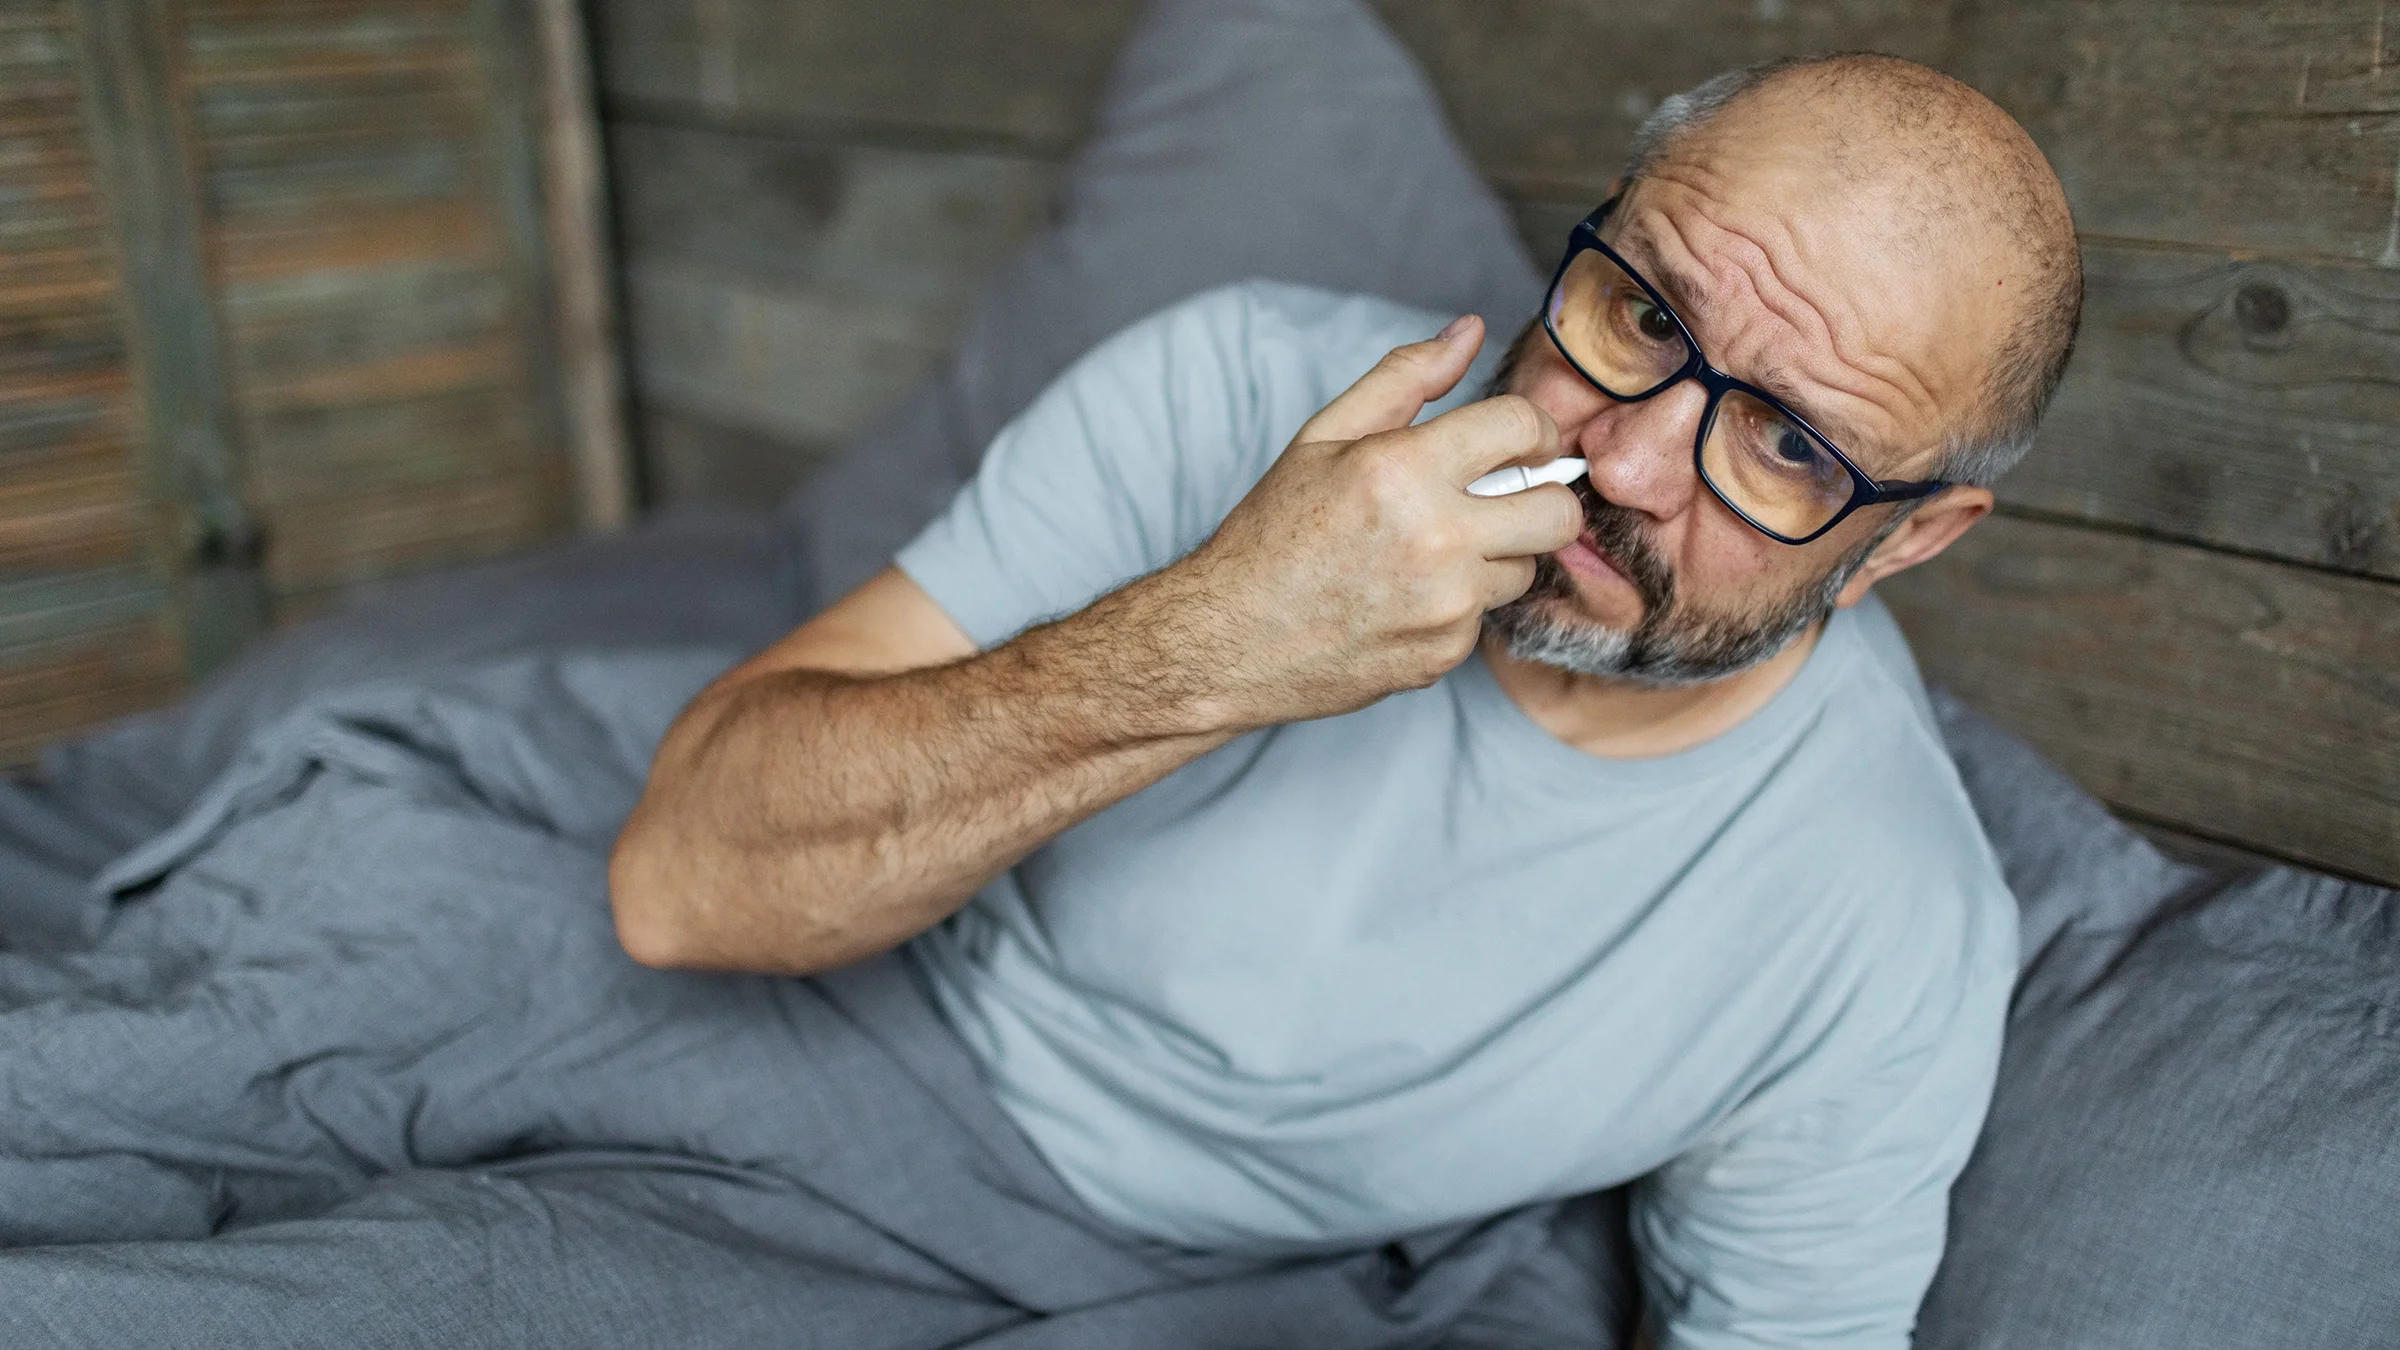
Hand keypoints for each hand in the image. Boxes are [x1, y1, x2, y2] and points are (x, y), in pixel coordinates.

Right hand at [1162, 314, 1583, 728]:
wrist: (1229, 640)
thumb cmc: (1273, 532)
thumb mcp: (1324, 436)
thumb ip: (1405, 377)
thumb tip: (1469, 329)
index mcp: (1402, 468)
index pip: (1523, 427)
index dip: (1534, 429)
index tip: (1521, 442)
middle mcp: (1435, 537)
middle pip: (1557, 510)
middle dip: (1541, 496)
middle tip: (1503, 497)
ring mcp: (1444, 604)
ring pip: (1525, 567)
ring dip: (1495, 555)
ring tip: (1430, 553)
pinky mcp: (1443, 654)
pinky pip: (1485, 617)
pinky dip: (1457, 605)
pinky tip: (1402, 600)